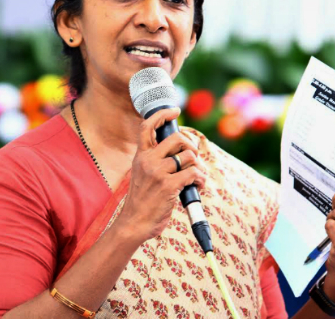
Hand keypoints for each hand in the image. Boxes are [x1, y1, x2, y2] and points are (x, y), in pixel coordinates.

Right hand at [115, 107, 208, 242]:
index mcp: (140, 156)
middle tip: (194, 158)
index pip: (147, 126)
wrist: (134, 223)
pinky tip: (198, 186)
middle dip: (192, 146)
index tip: (174, 111)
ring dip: (199, 167)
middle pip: (177, 138)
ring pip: (189, 157)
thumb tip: (181, 152)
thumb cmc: (142, 201)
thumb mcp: (142, 175)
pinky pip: (194, 173)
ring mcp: (158, 172)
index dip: (162, 114)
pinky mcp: (168, 186)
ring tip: (198, 177)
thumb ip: (155, 161)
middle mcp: (148, 160)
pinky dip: (200, 179)